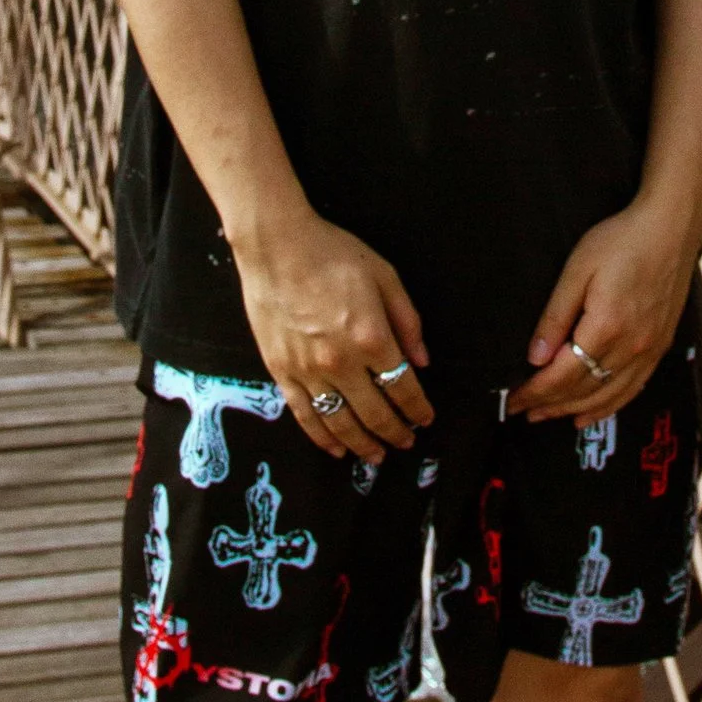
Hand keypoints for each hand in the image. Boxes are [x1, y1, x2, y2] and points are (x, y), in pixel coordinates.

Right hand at [231, 204, 432, 460]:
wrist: (276, 246)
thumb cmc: (332, 254)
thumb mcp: (384, 276)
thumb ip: (407, 320)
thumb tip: (421, 361)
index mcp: (371, 337)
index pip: (403, 388)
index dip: (418, 409)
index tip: (425, 419)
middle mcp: (341, 361)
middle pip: (375, 413)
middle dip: (396, 432)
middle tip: (406, 442)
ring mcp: (308, 370)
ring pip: (341, 422)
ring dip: (362, 444)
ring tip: (377, 454)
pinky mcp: (281, 371)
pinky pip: (305, 415)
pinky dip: (322, 437)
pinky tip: (336, 448)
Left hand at [505, 194, 701, 423]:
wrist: (671, 228)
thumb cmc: (622, 240)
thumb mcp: (577, 270)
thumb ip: (556, 316)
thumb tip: (536, 358)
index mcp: (607, 327)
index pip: (562, 376)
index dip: (535, 392)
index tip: (512, 400)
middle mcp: (631, 347)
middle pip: (583, 391)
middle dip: (549, 405)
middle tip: (521, 411)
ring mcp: (650, 350)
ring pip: (607, 396)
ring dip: (574, 411)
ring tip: (546, 416)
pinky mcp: (660, 346)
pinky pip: (632, 389)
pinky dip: (608, 407)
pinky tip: (589, 414)